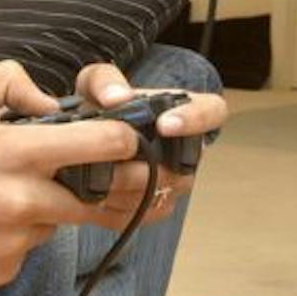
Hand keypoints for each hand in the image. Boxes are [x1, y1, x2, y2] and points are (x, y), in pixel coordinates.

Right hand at [0, 62, 158, 290]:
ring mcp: (13, 242)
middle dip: (87, 184)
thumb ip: (10, 82)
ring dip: (39, 211)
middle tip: (56, 174)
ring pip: (53, 224)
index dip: (126, 143)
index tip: (128, 143)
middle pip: (95, 197)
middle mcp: (24, 200)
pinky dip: (10, 239)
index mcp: (18, 153)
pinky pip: (24, 251)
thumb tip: (51, 102)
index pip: (106, 146)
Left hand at [65, 62, 227, 229]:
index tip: (164, 125)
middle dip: (151, 166)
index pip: (212, 111)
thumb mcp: (95, 82)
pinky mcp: (153, 205)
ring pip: (165, 193)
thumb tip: (117, 98)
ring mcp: (172, 180)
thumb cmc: (98, 104)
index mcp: (182, 110)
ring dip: (132, 188)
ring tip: (100, 176)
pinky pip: (145, 214)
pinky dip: (120, 208)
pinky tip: (97, 197)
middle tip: (118, 160)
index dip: (195, 120)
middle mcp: (185, 148)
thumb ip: (105, 81)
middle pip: (186, 165)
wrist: (83, 138)